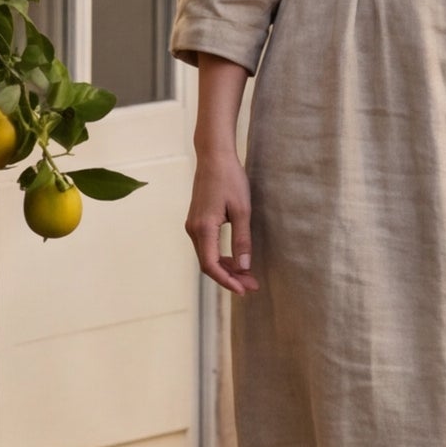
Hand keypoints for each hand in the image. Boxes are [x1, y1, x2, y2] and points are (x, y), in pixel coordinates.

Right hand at [187, 145, 257, 295]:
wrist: (214, 156)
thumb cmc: (230, 179)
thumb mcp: (242, 210)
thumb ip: (242, 239)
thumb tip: (244, 266)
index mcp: (203, 227)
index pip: (211, 265)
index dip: (227, 281)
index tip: (245, 289)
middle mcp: (193, 229)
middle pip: (208, 264)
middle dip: (230, 277)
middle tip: (252, 285)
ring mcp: (192, 225)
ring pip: (207, 256)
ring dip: (226, 268)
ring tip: (247, 275)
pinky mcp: (196, 221)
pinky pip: (206, 247)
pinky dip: (220, 257)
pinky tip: (236, 260)